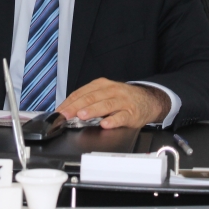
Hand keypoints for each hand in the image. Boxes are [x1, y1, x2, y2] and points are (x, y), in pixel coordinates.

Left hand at [56, 78, 170, 128]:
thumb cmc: (122, 98)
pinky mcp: (131, 113)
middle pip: (91, 97)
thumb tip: (68, 110)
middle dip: (76, 106)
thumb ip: (89, 100)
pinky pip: (121, 116)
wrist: (148, 100)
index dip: (69, 102)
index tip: (59, 111)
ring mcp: (122, 101)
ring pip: (105, 105)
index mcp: (102, 85)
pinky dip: (113, 120)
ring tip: (82, 115)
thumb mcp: (105, 93)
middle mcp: (111, 91)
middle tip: (65, 114)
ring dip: (92, 110)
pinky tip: (105, 124)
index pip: (82, 92)